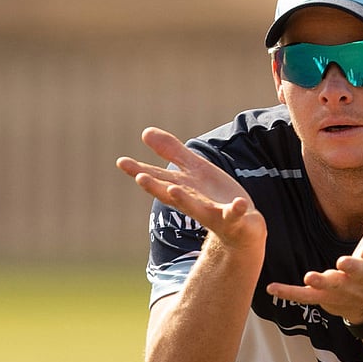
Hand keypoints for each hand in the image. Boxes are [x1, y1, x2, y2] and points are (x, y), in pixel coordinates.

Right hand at [117, 127, 265, 251]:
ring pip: (197, 208)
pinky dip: (236, 209)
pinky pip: (235, 214)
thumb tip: (145, 132)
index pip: (158, 179)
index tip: (121, 162)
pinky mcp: (234, 219)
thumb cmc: (213, 198)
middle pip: (171, 194)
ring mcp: (213, 213)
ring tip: (173, 190)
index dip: (140, 170)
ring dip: (185, 200)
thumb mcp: (194, 170)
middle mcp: (193, 203)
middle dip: (156, 187)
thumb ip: (172, 152)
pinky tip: (239, 202)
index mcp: (182, 189)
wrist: (241, 229)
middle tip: (140, 177)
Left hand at [266, 179, 362, 321]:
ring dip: (321, 281)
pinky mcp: (323, 297)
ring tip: (310, 276)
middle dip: (351, 266)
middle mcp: (360, 273)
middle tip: (343, 262)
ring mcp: (341, 287)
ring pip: (331, 285)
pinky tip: (272, 288)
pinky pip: (304, 296)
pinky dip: (289, 292)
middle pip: (357, 269)